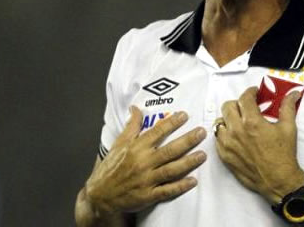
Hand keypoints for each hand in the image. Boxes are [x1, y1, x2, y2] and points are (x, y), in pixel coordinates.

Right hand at [85, 107, 206, 215]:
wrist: (100, 195)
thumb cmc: (111, 168)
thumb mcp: (119, 144)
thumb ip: (131, 126)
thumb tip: (136, 108)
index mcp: (136, 148)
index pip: (157, 132)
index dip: (171, 123)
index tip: (185, 115)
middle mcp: (142, 162)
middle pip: (169, 150)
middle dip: (187, 141)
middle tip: (201, 133)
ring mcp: (146, 180)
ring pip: (171, 170)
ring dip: (188, 162)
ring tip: (202, 155)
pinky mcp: (148, 195)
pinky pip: (167, 191)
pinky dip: (180, 186)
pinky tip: (193, 181)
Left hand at [215, 87, 303, 204]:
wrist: (278, 180)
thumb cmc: (283, 155)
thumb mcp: (289, 128)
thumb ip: (288, 107)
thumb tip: (292, 94)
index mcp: (252, 122)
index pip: (244, 98)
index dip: (250, 92)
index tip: (254, 93)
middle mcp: (237, 131)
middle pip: (228, 106)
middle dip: (238, 103)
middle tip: (246, 107)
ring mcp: (228, 144)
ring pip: (219, 122)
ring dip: (228, 118)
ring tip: (238, 121)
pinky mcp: (224, 155)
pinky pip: (218, 138)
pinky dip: (224, 133)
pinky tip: (234, 135)